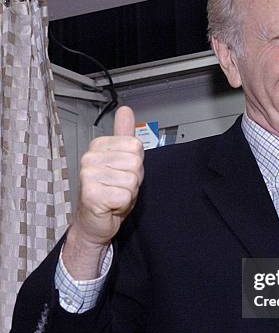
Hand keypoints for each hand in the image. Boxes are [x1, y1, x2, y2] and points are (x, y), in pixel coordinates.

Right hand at [71, 106, 143, 247]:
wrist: (94, 222)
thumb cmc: (109, 193)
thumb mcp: (122, 162)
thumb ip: (124, 136)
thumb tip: (125, 110)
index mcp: (98, 146)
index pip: (136, 147)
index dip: (136, 165)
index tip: (121, 174)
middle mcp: (90, 157)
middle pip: (135, 163)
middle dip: (133, 180)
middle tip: (118, 188)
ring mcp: (88, 175)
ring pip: (131, 180)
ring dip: (128, 193)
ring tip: (114, 196)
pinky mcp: (91, 194)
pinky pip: (125, 195)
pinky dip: (123, 205)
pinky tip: (111, 205)